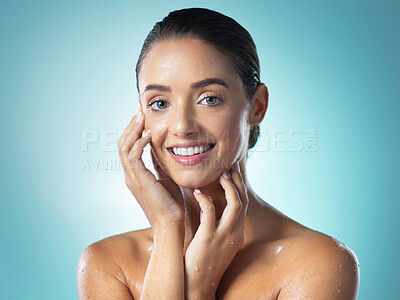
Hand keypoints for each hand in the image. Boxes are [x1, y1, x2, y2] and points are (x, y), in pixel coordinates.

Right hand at [118, 107, 184, 228]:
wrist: (171, 224)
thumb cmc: (171, 204)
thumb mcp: (165, 178)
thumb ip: (159, 164)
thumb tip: (161, 148)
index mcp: (136, 174)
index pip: (129, 146)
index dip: (134, 129)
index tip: (143, 114)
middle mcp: (130, 175)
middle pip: (123, 143)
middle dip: (131, 124)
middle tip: (139, 108)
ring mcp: (132, 178)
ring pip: (124, 147)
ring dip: (133, 130)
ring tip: (142, 116)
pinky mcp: (138, 181)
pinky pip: (133, 157)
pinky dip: (139, 143)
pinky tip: (149, 134)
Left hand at [184, 162, 248, 298]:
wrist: (198, 286)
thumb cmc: (202, 263)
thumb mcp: (215, 243)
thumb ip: (216, 226)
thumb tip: (209, 208)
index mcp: (236, 234)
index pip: (243, 204)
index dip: (239, 186)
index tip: (233, 172)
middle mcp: (235, 233)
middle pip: (243, 200)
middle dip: (238, 181)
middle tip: (230, 166)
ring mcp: (224, 236)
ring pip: (235, 204)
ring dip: (229, 186)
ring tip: (220, 174)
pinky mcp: (209, 238)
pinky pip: (210, 211)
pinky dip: (205, 199)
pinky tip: (197, 193)